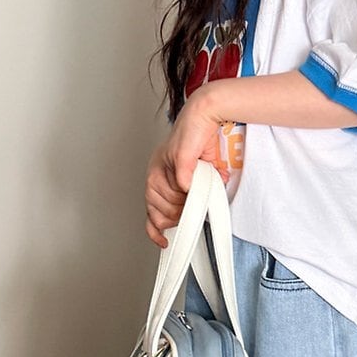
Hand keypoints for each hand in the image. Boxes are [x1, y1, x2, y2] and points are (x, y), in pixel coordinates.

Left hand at [145, 89, 227, 247]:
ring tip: (199, 188)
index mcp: (156, 176)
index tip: (164, 243)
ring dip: (189, 199)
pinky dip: (192, 190)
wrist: (206, 114)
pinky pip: (183, 185)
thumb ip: (192, 195)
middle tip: (194, 204)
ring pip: (173, 200)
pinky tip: (197, 186)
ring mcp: (164, 165)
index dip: (156, 230)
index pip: (150, 211)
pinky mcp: (178, 158)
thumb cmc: (200, 142)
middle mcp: (155, 171)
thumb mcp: (196, 177)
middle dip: (180, 213)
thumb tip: (198, 214)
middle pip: (161, 210)